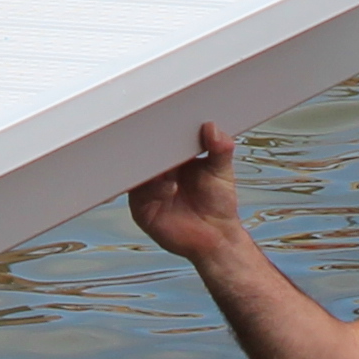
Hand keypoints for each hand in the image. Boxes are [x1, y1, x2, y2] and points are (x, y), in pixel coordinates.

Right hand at [123, 122, 246, 260]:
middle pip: (145, 152)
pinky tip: (165, 184)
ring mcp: (147, 189)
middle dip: (151, 144)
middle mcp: (157, 172)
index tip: (168, 121)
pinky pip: (136, 193)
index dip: (164, 129)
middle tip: (161, 136)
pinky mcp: (141, 207)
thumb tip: (213, 128)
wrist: (215, 237)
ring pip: (136, 170)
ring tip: (165, 163)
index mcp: (173, 158)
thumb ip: (220, 148)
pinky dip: (149, 186)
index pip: (162, 138)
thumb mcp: (222, 171)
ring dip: (147, 164)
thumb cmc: (218, 204)